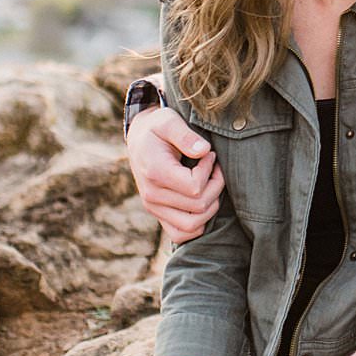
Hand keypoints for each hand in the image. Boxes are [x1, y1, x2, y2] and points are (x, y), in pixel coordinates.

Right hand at [126, 106, 223, 243]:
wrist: (139, 139)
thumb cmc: (157, 128)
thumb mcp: (169, 121)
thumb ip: (185, 135)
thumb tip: (204, 151)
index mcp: (155, 172)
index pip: (194, 188)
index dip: (210, 172)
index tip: (210, 155)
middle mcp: (152, 195)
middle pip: (199, 207)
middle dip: (216, 186)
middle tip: (215, 167)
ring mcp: (154, 208)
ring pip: (193, 225)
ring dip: (211, 206)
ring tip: (210, 183)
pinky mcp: (158, 215)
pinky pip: (181, 234)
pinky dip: (198, 224)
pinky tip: (203, 201)